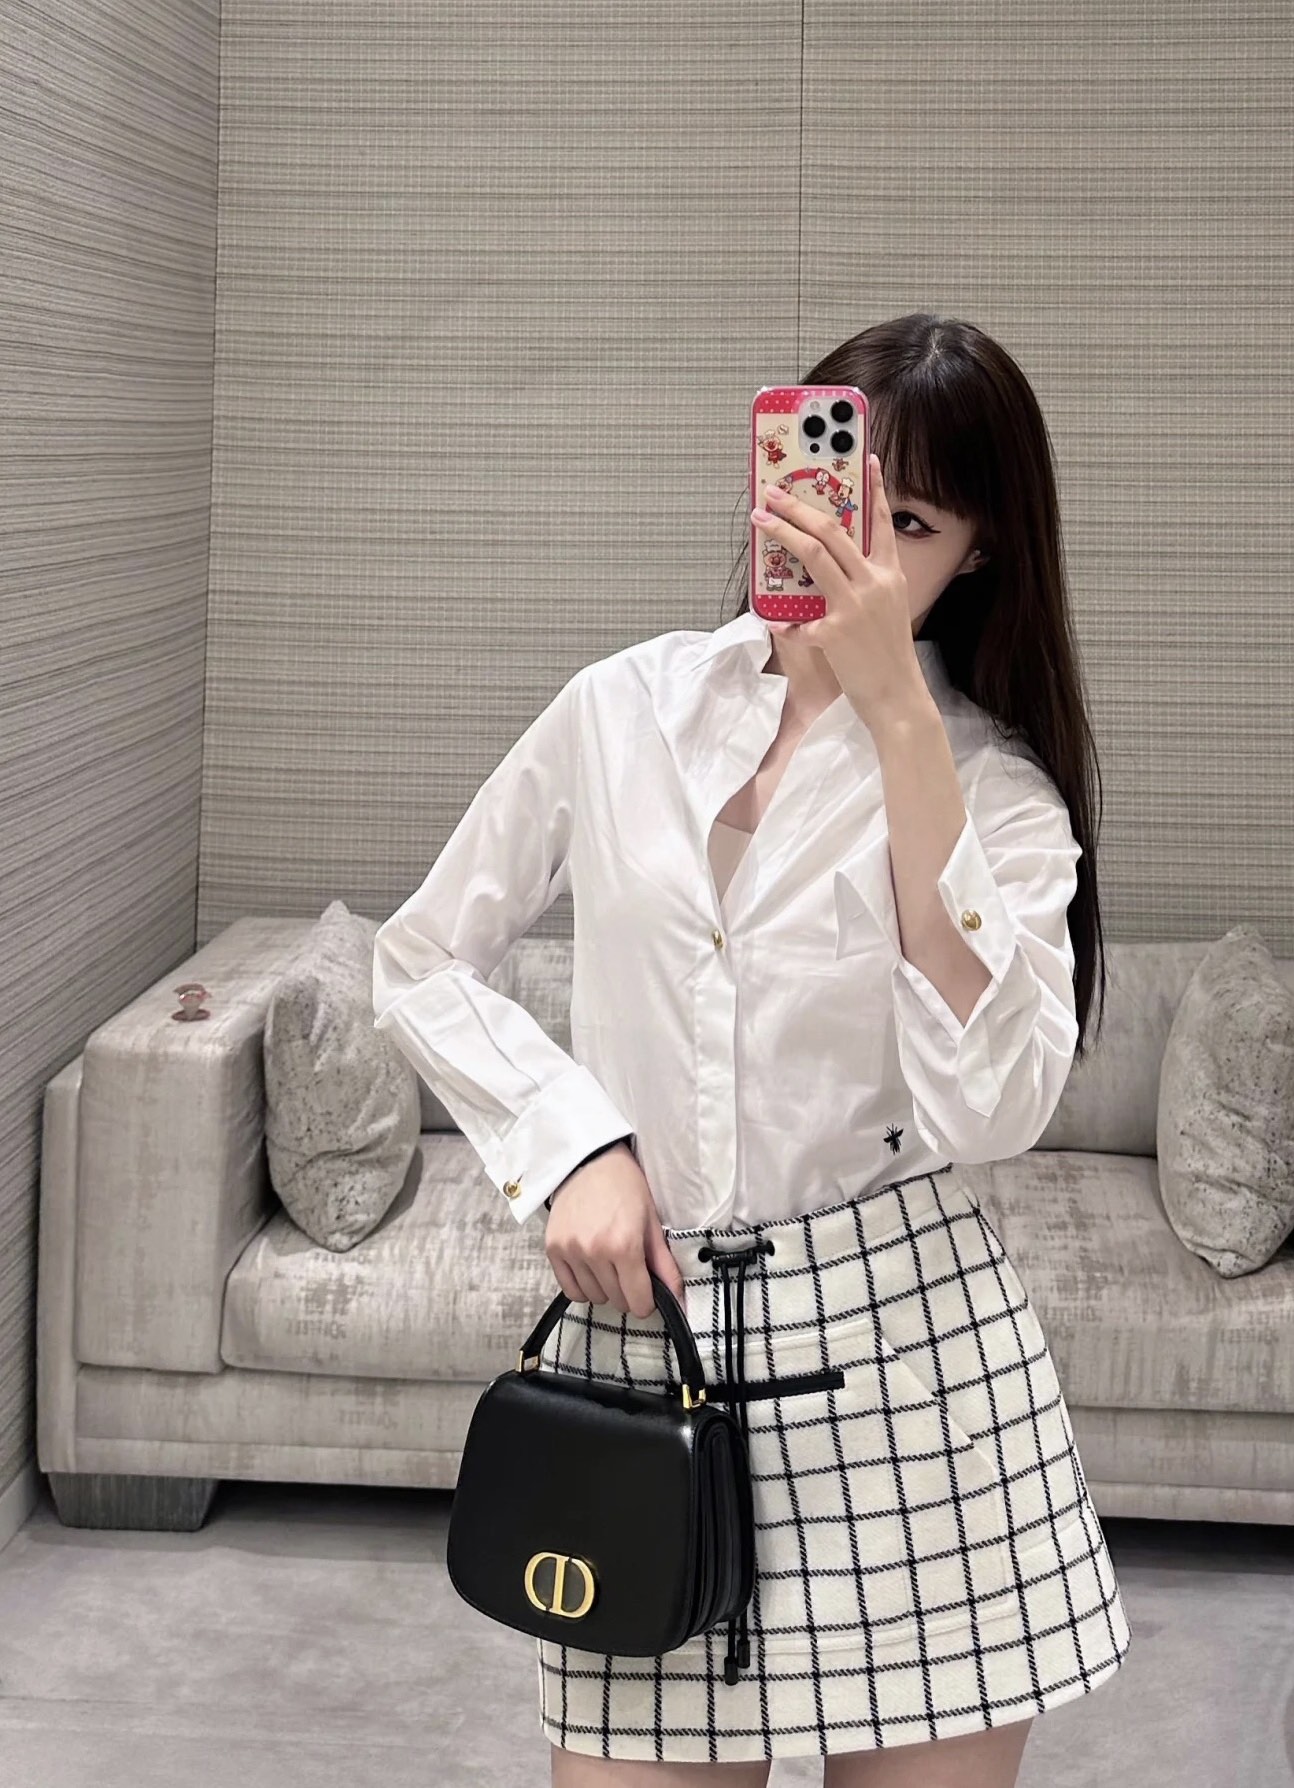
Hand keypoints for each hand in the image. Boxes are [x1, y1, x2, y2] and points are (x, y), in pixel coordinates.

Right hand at [545, 1143, 685, 1317]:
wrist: (591, 1161)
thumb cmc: (626, 1187)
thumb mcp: (651, 1222)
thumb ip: (664, 1264)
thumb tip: (677, 1297)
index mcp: (624, 1245)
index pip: (638, 1301)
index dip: (647, 1302)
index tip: (648, 1294)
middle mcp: (594, 1251)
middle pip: (617, 1301)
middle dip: (628, 1293)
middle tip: (630, 1271)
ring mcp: (571, 1251)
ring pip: (594, 1297)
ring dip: (606, 1289)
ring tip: (610, 1265)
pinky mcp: (553, 1249)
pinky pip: (570, 1289)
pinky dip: (583, 1287)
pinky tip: (592, 1270)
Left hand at [752, 455, 930, 733]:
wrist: (899, 699)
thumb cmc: (889, 659)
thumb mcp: (887, 613)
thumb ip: (863, 587)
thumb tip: (830, 571)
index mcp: (890, 575)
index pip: (882, 523)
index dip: (875, 488)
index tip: (866, 458)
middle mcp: (874, 583)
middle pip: (833, 531)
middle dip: (799, 506)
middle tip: (774, 492)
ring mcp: (854, 605)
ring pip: (813, 554)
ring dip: (782, 531)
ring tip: (760, 518)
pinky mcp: (835, 632)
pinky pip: (797, 620)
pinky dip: (782, 619)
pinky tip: (770, 617)